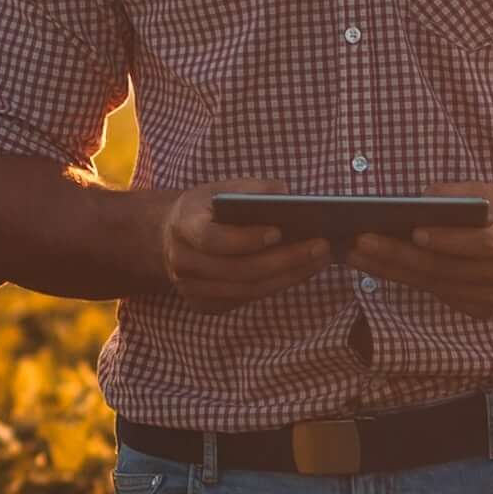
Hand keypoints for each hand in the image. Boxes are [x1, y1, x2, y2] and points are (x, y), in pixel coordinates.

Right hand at [150, 181, 329, 308]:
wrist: (172, 236)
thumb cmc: (206, 208)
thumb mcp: (221, 189)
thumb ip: (250, 189)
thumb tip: (286, 195)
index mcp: (183, 225)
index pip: (211, 239)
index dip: (245, 239)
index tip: (279, 231)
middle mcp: (181, 261)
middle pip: (236, 270)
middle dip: (283, 260)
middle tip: (320, 247)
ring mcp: (190, 288)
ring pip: (245, 290)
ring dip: (287, 276)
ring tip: (320, 260)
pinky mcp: (203, 304)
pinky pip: (245, 299)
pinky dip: (276, 285)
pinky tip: (302, 271)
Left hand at [352, 182, 492, 316]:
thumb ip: (459, 194)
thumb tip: (417, 199)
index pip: (483, 244)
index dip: (450, 240)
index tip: (415, 231)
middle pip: (447, 269)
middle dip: (398, 255)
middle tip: (359, 241)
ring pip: (435, 284)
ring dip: (390, 270)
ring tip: (355, 253)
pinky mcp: (481, 309)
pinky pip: (437, 292)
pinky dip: (404, 279)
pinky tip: (375, 265)